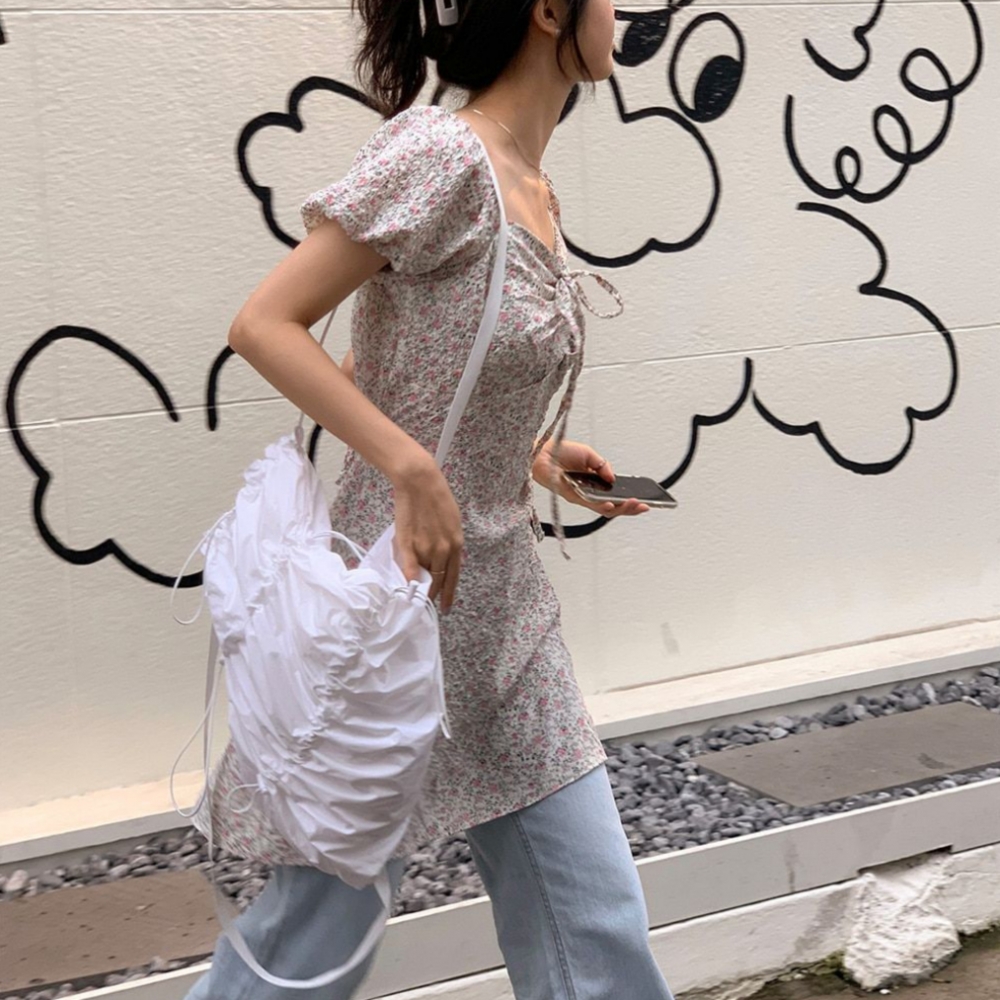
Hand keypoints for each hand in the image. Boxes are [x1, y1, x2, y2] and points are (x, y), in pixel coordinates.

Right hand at [391, 452, 463, 611]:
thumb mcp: (451, 524)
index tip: (446, 607)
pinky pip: (410, 569)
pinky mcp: (409, 544)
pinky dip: (408, 580)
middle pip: (439, 581)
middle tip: (427, 603)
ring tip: (414, 592)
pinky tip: (406, 587)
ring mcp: (427, 548)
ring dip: (420, 586)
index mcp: (457, 544)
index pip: (454, 577)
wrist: (419, 482)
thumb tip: (440, 564)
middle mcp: (445, 550)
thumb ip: (448, 545)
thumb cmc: (435, 498)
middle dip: (433, 594)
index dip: (449, 593)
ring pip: (424, 576)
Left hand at [532, 439, 649, 517]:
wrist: (541, 452)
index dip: (630, 500)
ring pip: (604, 510)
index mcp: (596, 483)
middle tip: (643, 506)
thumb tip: (614, 478)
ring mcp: (582, 497)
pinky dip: (602, 506)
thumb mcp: (589, 454)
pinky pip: (589, 505)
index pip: (616, 496)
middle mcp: (590, 493)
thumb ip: (603, 466)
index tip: (646, 500)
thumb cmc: (562, 452)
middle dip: (630, 508)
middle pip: (613, 507)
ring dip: (620, 509)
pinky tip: (611, 505)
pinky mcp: (572, 497)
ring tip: (632, 505)